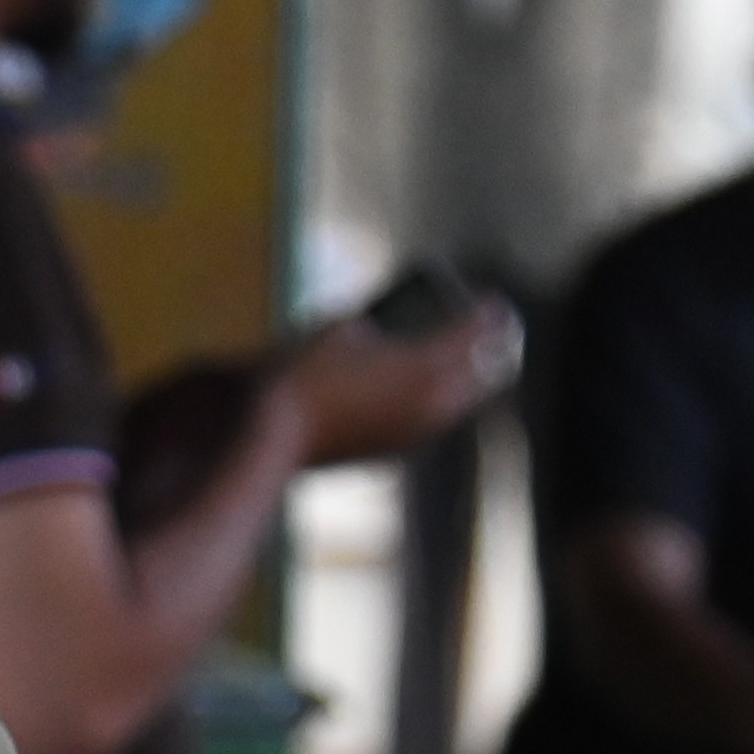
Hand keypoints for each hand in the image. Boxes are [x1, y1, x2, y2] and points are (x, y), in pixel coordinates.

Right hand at [273, 299, 519, 465]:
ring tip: (459, 355)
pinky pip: (431, 419)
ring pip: (460, 400)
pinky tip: (419, 386)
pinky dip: (435, 398)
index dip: (488, 312)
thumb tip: (395, 333)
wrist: (262, 438)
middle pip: (485, 372)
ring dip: (464, 376)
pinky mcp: (393, 452)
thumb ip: (381, 325)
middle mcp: (432, 406)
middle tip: (492, 328)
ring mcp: (414, 434)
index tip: (491, 301)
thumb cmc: (299, 373)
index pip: (479, 332)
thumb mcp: (342, 328)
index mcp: (427, 368)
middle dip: (491, 346)